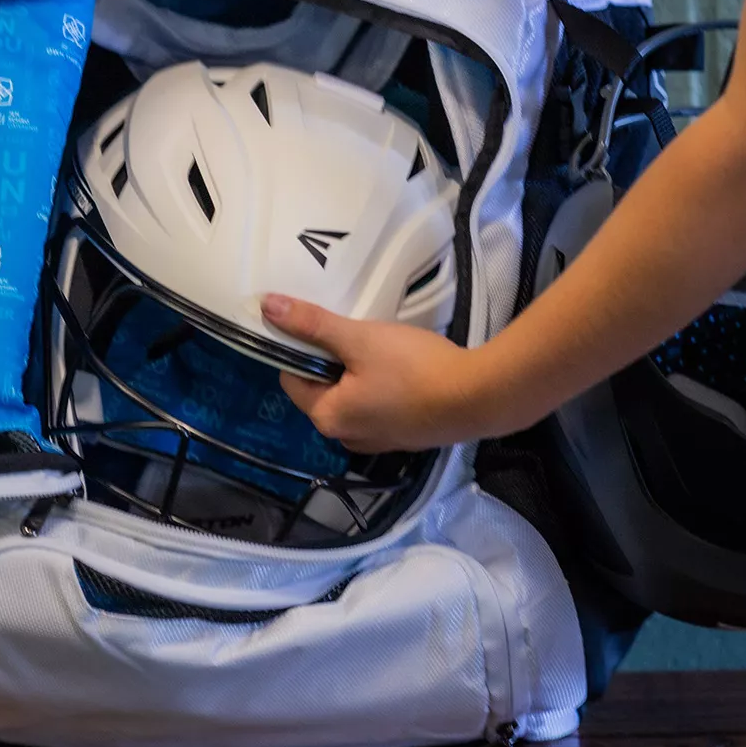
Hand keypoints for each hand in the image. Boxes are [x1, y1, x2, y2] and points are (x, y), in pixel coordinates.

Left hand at [261, 294, 526, 451]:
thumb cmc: (413, 368)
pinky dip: (380, 385)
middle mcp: (346, 436)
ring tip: (377, 344)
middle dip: (332, 359)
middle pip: (322, 388)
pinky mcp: (404, 435)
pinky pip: (377, 405)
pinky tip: (400, 365)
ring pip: (351, 396)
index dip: (300, 348)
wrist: (479, 397)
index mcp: (327, 417)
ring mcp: (378, 440)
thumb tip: (267, 306)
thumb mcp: (359, 338)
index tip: (320, 325)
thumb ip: (312, 324)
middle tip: (353, 331)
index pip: (291, 378)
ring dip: (358, 371)